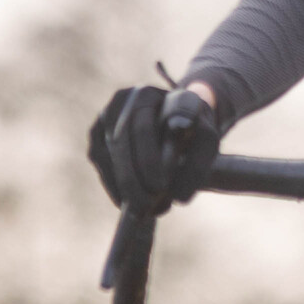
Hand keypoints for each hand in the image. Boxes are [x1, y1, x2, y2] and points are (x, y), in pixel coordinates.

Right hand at [88, 84, 221, 214]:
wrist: (176, 122)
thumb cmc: (192, 133)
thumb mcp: (206, 144)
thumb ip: (198, 166)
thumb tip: (179, 197)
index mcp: (154, 93)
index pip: (144, 126)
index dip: (149, 159)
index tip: (160, 187)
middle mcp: (127, 97)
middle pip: (121, 141)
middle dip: (133, 178)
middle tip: (147, 207)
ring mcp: (108, 113)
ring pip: (106, 152)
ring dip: (122, 185)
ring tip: (142, 210)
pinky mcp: (97, 133)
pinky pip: (100, 160)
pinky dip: (113, 184)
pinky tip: (127, 202)